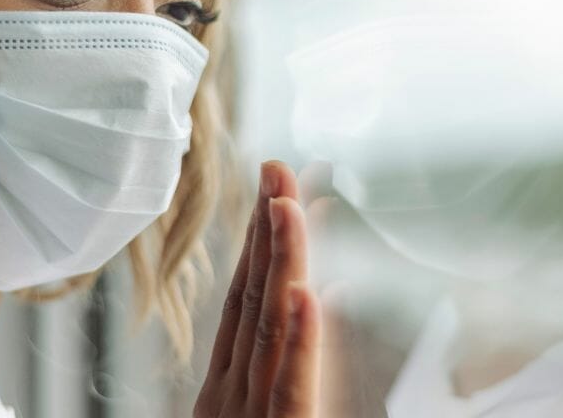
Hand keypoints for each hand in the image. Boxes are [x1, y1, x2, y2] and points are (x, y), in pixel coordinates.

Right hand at [195, 161, 320, 416]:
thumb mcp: (275, 407)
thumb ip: (302, 353)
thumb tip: (333, 288)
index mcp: (229, 385)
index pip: (244, 297)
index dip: (258, 240)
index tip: (273, 191)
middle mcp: (234, 392)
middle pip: (252, 296)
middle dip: (265, 227)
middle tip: (278, 168)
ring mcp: (252, 414)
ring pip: (268, 326)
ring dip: (281, 260)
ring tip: (288, 206)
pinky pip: (292, 387)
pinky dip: (300, 340)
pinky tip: (306, 294)